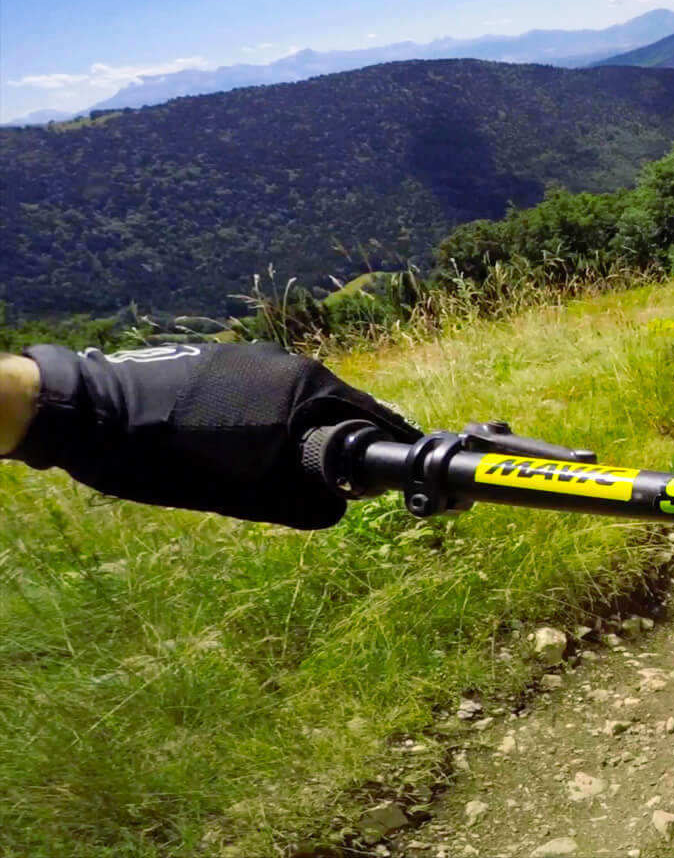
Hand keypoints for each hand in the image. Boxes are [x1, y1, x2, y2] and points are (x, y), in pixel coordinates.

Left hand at [13, 343, 419, 528]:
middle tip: (339, 482)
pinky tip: (238, 448)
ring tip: (282, 470)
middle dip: (339, 444)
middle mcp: (287, 361)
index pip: (371, 417)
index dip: (385, 450)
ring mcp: (250, 357)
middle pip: (333, 408)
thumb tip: (340, 506)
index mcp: (306, 385)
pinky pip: (261, 395)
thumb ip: (306, 502)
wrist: (92, 414)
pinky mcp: (217, 361)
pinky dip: (265, 422)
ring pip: (294, 403)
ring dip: (298, 434)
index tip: (390, 478)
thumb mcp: (250, 494)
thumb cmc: (173, 457)